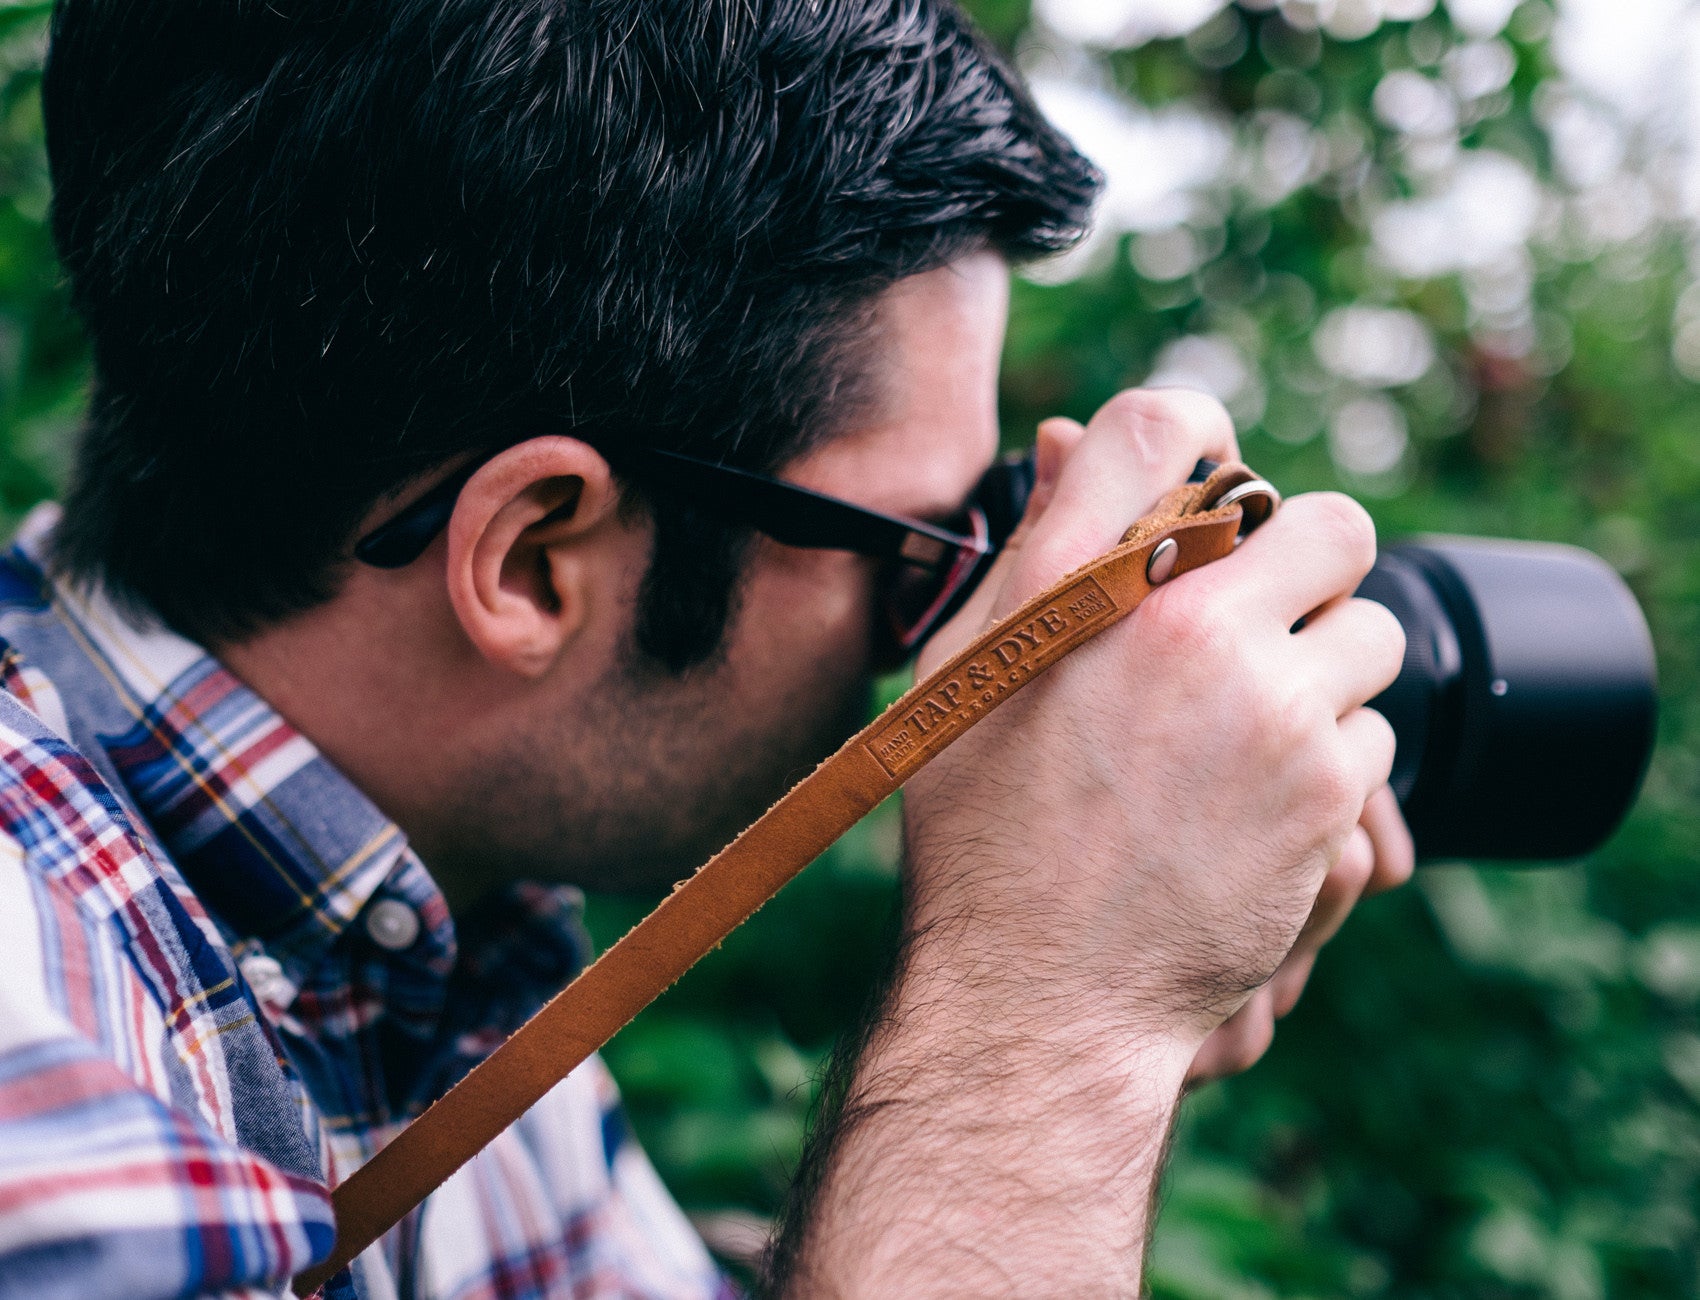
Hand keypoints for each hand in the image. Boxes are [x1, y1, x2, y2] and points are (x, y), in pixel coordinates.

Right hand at [779, 389, 1405, 1296]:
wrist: (1035, 991)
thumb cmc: (981, 831)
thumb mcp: (966, 673)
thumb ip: (1035, 549)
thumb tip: (1074, 447)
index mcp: (1076, 577)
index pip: (1170, 420)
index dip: (1199, 444)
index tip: (1202, 496)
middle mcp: (1179, 618)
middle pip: (1326, 520)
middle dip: (1307, 570)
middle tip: (1261, 626)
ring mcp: (1265, 700)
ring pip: (1370, 631)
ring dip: (1328, 674)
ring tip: (1251, 733)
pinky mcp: (1323, 786)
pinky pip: (1374, 732)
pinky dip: (1331, 764)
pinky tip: (1257, 807)